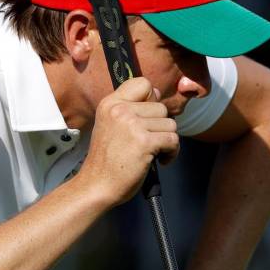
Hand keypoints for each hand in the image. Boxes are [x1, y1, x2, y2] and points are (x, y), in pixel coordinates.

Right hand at [78, 77, 179, 206]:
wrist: (96, 186)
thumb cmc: (106, 161)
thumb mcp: (110, 125)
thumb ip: (130, 109)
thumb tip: (157, 93)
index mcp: (110, 103)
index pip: (143, 83)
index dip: (150, 100)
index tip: (145, 118)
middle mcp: (120, 110)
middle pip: (161, 107)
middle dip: (159, 127)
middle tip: (147, 143)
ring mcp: (132, 125)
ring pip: (170, 124)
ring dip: (166, 141)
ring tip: (152, 153)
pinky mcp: (144, 142)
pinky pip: (173, 140)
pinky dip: (171, 153)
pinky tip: (159, 161)